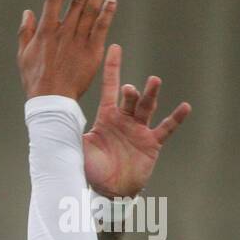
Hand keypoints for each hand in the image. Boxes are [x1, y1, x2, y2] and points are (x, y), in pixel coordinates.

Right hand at [17, 0, 114, 99]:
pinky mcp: (92, 51)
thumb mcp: (23, 55)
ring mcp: (78, 41)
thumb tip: (27, 13)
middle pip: (76, 3)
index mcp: (45, 32)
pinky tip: (112, 1)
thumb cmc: (35, 80)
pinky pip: (101, 27)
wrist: (52, 99)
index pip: (53, 1)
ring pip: (89, 11)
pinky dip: (107, 13)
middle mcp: (63, 32)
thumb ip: (25, 32)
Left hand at [83, 44, 191, 196]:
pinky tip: (185, 107)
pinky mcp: (151, 143)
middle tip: (128, 89)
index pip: (110, 88)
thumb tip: (55, 114)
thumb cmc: (91, 169)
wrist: (108, 191)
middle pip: (130, 98)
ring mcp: (139, 130)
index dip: (113, 68)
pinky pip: (166, 128)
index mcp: (106, 117)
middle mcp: (124, 120)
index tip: (115, 48)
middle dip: (130, 92)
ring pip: (147, 107)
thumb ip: (72, 129)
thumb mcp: (78, 146)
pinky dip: (176, 118)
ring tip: (153, 81)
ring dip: (150, 95)